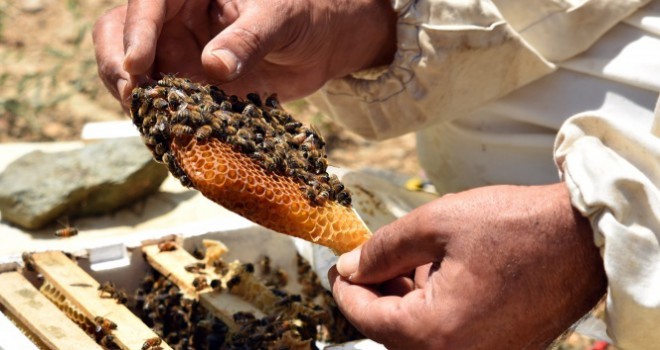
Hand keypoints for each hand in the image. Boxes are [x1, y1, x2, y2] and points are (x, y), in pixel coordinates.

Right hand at [92, 0, 396, 107]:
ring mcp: (177, 53)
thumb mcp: (278, 18)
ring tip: (148, 119)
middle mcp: (173, 19)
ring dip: (134, 95)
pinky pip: (164, 100)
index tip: (138, 67)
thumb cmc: (301, 14)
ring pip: (133, 70)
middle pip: (119, 33)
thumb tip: (214, 67)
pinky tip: (168, 133)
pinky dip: (161, 116)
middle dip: (118, 65)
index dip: (135, 32)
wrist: (319, 43)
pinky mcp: (188, 85)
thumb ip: (248, 39)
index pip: (147, 2)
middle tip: (132, 98)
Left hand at [330, 183, 606, 348]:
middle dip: (375, 292)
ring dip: (402, 300)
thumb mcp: (435, 225)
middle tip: (370, 257)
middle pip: (390, 330)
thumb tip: (350, 267)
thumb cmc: (512, 226)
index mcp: (436, 333)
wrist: (581, 238)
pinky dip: (430, 309)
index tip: (338, 265)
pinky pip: (446, 336)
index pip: (365, 317)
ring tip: (406, 260)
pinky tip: (434, 275)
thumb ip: (383, 250)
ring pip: (417, 334)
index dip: (345, 287)